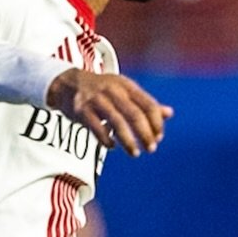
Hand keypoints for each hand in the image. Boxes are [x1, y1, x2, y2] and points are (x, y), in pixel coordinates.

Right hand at [46, 68, 173, 157]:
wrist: (68, 82)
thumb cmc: (103, 90)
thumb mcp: (124, 91)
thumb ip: (145, 103)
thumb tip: (169, 113)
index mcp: (127, 86)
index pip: (148, 104)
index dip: (156, 122)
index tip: (159, 137)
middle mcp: (113, 90)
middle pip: (135, 114)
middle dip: (145, 134)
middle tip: (151, 149)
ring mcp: (96, 99)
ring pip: (117, 122)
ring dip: (128, 140)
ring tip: (135, 153)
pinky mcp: (81, 110)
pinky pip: (96, 127)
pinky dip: (106, 139)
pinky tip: (113, 147)